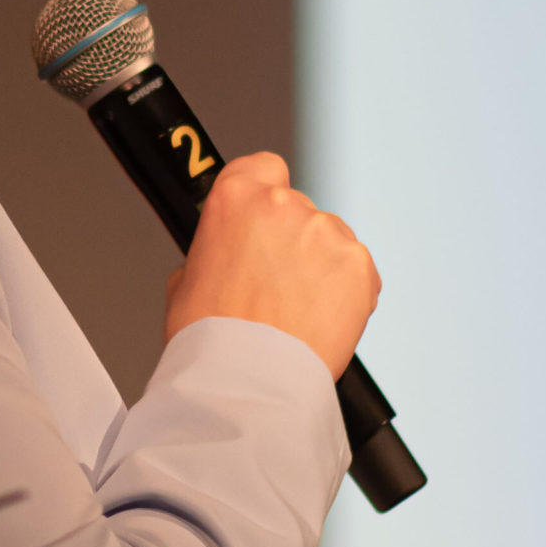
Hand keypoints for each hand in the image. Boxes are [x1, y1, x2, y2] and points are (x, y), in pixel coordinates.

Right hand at [162, 153, 380, 381]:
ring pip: (329, 242)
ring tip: (296, 313)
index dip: (265, 191)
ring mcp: (327, 233)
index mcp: (236, 199)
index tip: (262, 218)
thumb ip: (214, 253)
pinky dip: (344, 294)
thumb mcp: (185, 283)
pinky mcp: (360, 266)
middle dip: (291, 243)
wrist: (248, 381)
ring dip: (319, 268)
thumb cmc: (212, 339)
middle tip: (274, 287)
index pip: (264, 166)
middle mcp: (285, 206)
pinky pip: (356, 273)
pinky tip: (318, 322)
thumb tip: (226, 260)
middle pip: (298, 210)